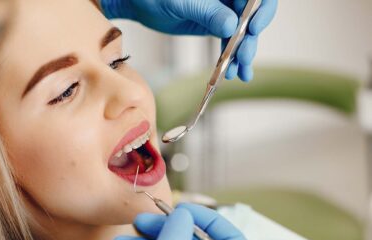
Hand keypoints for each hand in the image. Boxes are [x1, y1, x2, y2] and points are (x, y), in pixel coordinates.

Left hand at [100, 0, 277, 80]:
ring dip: (242, 53)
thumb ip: (206, 11)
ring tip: (238, 72)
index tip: (252, 29)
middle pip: (252, 16)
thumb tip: (231, 25)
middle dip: (250, 38)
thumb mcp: (180, 2)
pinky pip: (230, 41)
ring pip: (243, 32)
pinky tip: (234, 72)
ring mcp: (224, 10)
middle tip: (243, 57)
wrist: (139, 4)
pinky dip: (232, 57)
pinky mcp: (216, 24)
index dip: (261, 11)